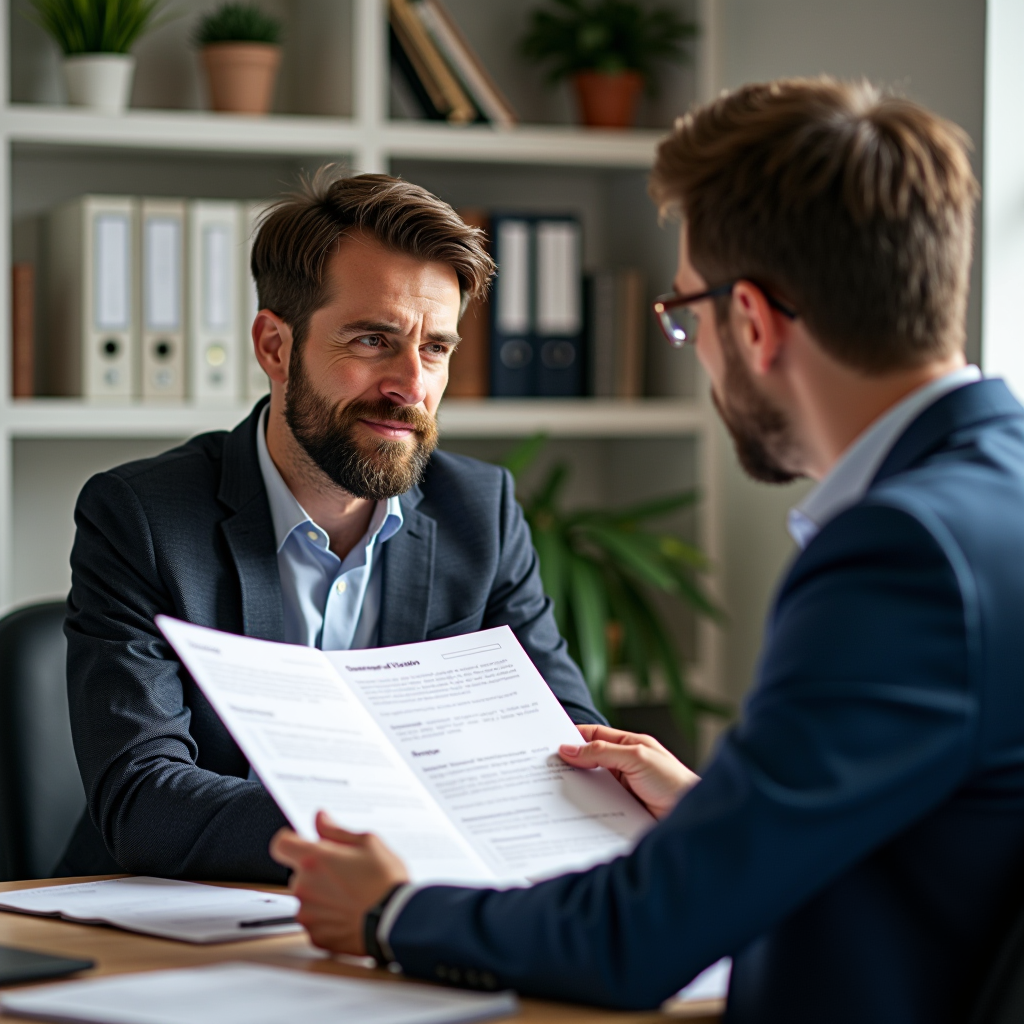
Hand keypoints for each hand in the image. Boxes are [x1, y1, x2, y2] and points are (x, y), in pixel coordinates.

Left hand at [269, 810, 409, 955]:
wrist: (397, 920)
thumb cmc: (385, 881)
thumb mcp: (367, 842)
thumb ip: (336, 831)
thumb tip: (320, 819)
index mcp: (314, 860)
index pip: (282, 844)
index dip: (292, 843)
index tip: (304, 845)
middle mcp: (304, 887)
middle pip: (299, 873)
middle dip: (317, 871)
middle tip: (346, 873)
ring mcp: (308, 915)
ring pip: (307, 899)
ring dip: (322, 896)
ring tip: (352, 896)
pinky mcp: (316, 937)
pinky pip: (316, 922)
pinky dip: (329, 919)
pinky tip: (350, 914)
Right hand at [559, 724, 699, 819]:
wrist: (694, 819)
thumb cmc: (675, 782)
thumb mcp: (637, 757)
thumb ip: (603, 752)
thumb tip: (570, 748)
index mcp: (628, 745)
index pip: (593, 736)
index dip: (572, 738)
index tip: (548, 744)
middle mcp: (624, 766)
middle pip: (588, 762)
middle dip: (568, 765)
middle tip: (544, 770)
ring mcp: (622, 789)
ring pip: (590, 785)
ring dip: (575, 790)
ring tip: (551, 793)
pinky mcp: (621, 810)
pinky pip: (597, 807)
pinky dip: (585, 809)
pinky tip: (571, 814)